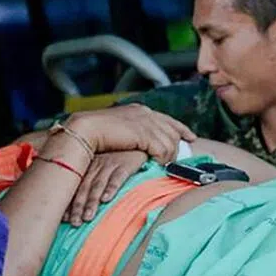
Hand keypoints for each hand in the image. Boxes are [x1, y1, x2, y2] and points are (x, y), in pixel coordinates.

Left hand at [64, 151, 147, 224]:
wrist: (138, 140)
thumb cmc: (119, 155)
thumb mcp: (102, 162)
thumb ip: (92, 178)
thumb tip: (84, 202)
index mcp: (88, 165)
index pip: (75, 186)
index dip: (69, 202)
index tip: (63, 218)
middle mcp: (96, 165)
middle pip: (84, 188)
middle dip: (78, 207)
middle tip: (74, 223)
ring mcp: (110, 164)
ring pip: (98, 185)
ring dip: (92, 202)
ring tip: (88, 217)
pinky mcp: (125, 165)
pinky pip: (117, 178)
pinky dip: (111, 188)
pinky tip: (107, 199)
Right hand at [68, 104, 193, 163]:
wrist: (85, 130)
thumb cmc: (95, 132)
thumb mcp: (118, 129)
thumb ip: (132, 132)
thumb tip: (141, 141)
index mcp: (139, 110)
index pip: (167, 118)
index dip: (181, 128)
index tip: (190, 136)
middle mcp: (146, 114)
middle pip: (173, 130)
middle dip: (177, 145)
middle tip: (177, 158)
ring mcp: (146, 123)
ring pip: (170, 141)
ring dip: (169, 156)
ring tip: (164, 165)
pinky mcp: (145, 134)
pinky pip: (163, 150)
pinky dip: (162, 159)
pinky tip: (158, 164)